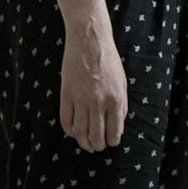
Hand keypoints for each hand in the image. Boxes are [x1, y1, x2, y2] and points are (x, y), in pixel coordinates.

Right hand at [59, 23, 127, 151]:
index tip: (110, 143)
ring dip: (83, 142)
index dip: (112, 141)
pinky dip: (70, 130)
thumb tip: (117, 127)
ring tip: (86, 143)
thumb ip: (121, 105)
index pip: (114, 131)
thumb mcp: (122, 83)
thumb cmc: (109, 61)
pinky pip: (66, 120)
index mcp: (116, 99)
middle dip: (98, 146)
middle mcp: (98, 102)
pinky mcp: (66, 95)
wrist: (90, 41)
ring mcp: (81, 99)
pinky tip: (74, 131)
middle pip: (96, 136)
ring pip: (80, 132)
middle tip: (97, 147)